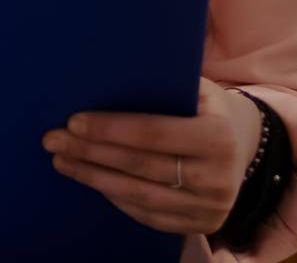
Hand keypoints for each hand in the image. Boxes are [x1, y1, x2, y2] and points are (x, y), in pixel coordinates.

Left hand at [41, 76, 262, 236]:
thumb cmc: (207, 105)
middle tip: (53, 140)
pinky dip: (116, 197)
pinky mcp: (200, 227)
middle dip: (91, 152)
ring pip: (139, 196)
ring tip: (62, 160)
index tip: (74, 121)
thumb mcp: (196, 86)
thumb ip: (162, 84)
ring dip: (94, 178)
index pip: (154, 134)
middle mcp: (216, 179)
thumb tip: (105, 70)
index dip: (111, 128)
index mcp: (217, 137)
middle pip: (140, 166)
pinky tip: (92, 180)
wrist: (244, 144)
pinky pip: (148, 215)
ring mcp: (209, 209)